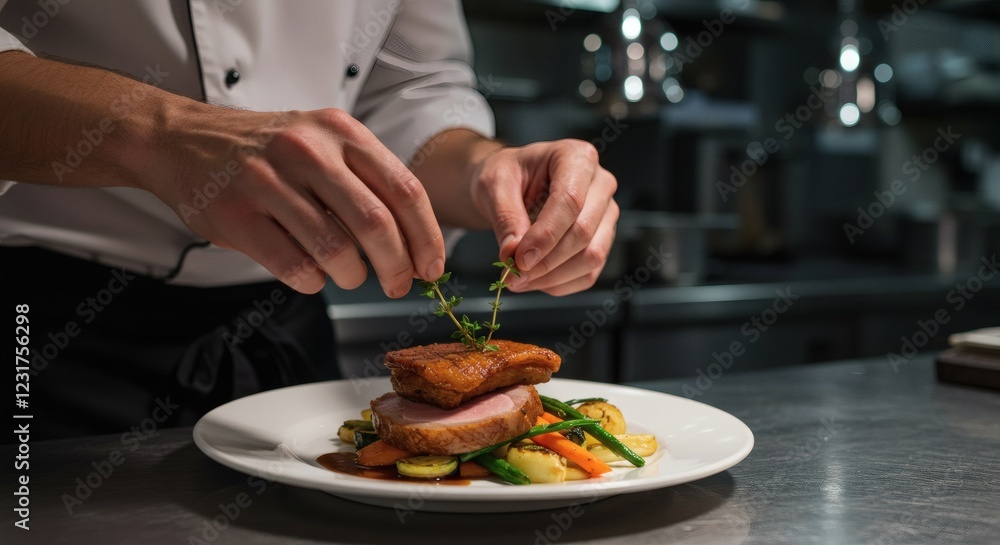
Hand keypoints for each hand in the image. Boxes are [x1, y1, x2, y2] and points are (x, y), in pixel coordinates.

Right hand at [142, 107, 444, 295]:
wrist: (185, 140)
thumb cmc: (269, 152)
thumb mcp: (323, 143)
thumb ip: (368, 182)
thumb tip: (416, 246)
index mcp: (340, 131)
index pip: (404, 189)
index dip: (426, 236)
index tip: (431, 267)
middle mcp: (307, 150)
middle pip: (376, 224)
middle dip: (397, 266)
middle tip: (398, 285)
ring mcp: (268, 182)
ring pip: (336, 250)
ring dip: (352, 276)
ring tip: (349, 276)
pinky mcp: (236, 215)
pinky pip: (294, 266)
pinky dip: (312, 282)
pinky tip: (312, 275)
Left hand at [470, 139, 618, 295]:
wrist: (512, 185)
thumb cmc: (507, 177)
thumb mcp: (495, 186)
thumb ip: (505, 218)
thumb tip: (513, 254)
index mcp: (577, 157)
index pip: (569, 201)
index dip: (545, 236)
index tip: (519, 259)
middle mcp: (600, 183)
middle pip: (583, 232)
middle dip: (546, 261)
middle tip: (512, 275)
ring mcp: (606, 214)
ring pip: (592, 256)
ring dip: (553, 276)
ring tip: (519, 280)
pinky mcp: (603, 240)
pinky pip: (589, 273)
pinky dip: (560, 284)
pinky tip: (534, 281)